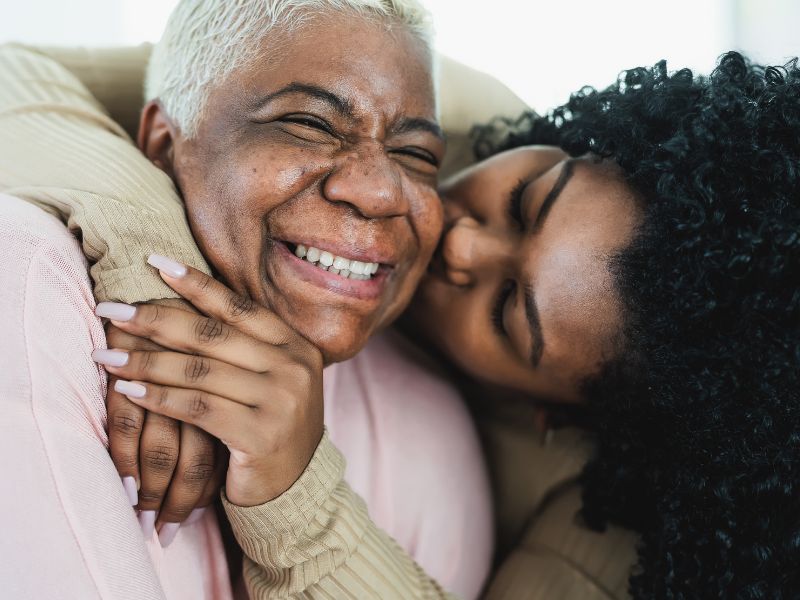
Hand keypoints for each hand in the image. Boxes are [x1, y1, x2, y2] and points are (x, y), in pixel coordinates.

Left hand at [95, 257, 324, 506]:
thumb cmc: (269, 426)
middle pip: (213, 335)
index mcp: (296, 346)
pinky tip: (128, 391)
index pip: (239, 307)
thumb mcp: (268, 379)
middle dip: (156, 319)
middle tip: (112, 309)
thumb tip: (180, 302)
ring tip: (106, 355)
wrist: (295, 488)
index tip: (155, 264)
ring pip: (199, 371)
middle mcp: (293, 367)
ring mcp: (280, 401)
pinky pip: (197, 409)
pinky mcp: (260, 436)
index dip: (195, 284)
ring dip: (145, 361)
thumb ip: (242, 346)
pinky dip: (159, 398)